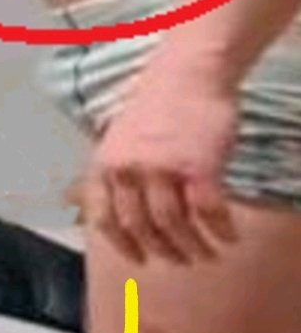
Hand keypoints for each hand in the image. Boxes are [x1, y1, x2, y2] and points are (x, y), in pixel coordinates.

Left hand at [84, 63, 240, 264]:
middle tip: (180, 260)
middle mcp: (129, 170)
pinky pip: (208, 212)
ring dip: (192, 247)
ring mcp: (163, 170)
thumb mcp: (118, 138)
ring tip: (205, 255)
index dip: (122, 245)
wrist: (189, 72)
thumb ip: (114, 173)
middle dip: (162, 250)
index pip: (104, 218)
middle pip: (141, 227)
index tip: (138, 260)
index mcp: (105, 163)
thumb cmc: (156, 104)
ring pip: (174, 226)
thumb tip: (103, 210)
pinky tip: (228, 237)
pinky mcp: (198, 168)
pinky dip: (220, 231)